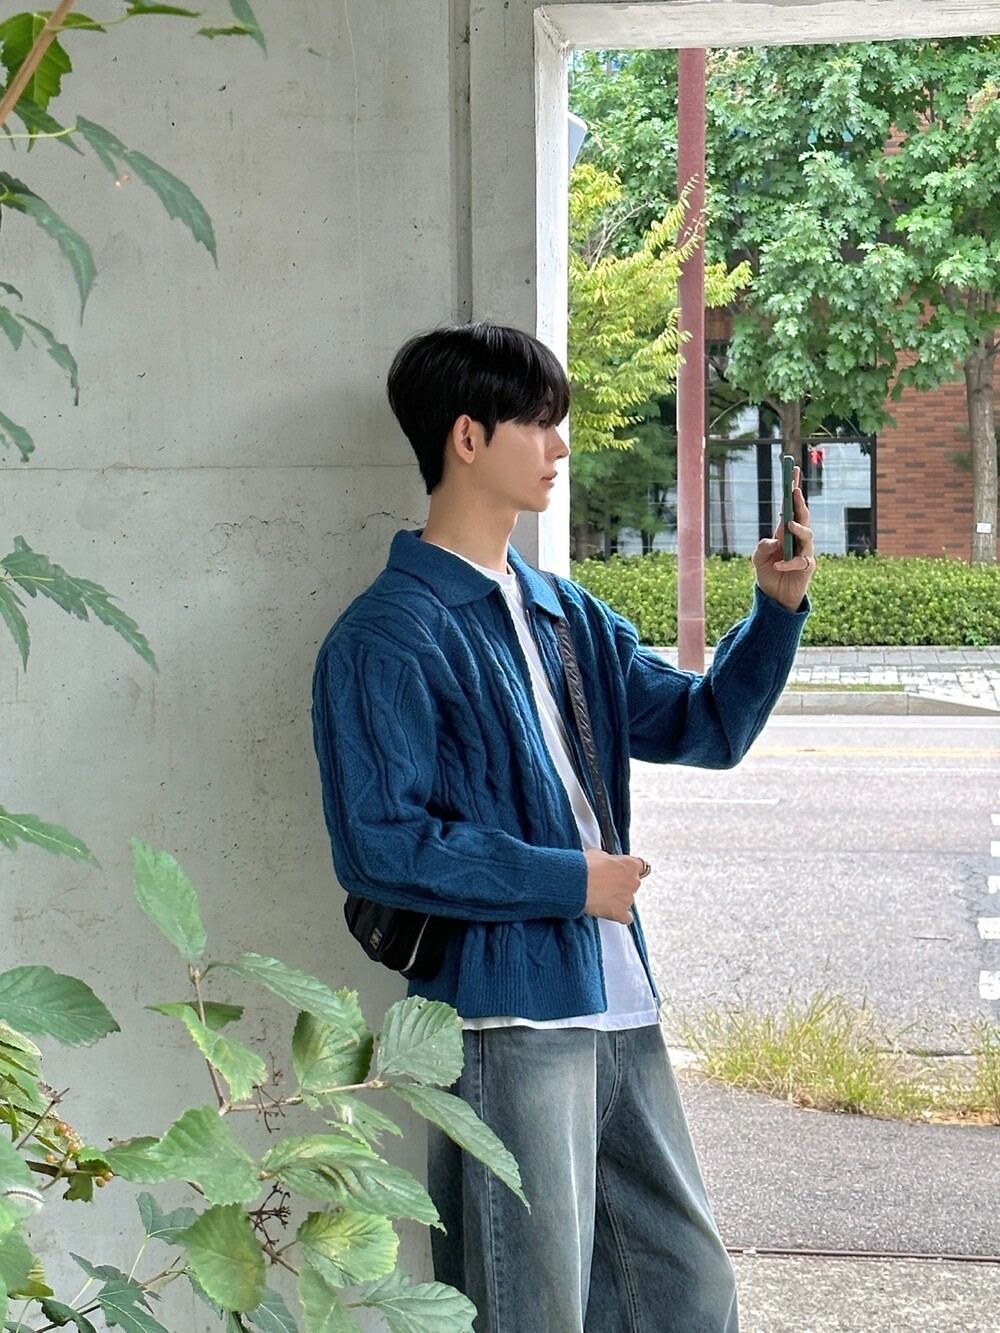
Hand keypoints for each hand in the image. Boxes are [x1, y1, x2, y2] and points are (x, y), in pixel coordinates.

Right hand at [583, 849, 647, 923]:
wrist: (576, 883)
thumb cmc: (585, 867)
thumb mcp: (598, 854)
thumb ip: (609, 860)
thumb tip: (607, 863)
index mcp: (630, 864)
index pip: (641, 866)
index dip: (629, 869)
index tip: (623, 871)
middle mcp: (633, 882)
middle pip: (633, 883)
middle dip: (622, 884)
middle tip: (606, 883)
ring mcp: (629, 899)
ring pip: (628, 899)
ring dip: (618, 898)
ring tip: (602, 896)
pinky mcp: (621, 913)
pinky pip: (626, 917)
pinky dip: (620, 915)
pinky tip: (610, 911)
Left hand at [751, 464, 816, 611]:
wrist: (775, 597)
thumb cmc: (767, 574)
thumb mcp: (758, 560)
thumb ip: (762, 548)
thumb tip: (773, 540)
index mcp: (783, 531)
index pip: (789, 506)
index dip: (792, 489)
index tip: (793, 471)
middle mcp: (796, 538)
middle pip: (802, 515)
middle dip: (799, 502)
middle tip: (794, 491)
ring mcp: (804, 551)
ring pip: (807, 535)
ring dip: (799, 528)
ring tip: (788, 525)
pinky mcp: (807, 567)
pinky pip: (801, 561)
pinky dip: (788, 562)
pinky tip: (777, 565)